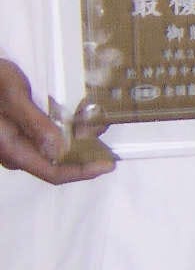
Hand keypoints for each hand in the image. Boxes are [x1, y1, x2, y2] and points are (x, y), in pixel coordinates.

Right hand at [0, 58, 114, 183]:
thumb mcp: (14, 97)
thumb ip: (36, 124)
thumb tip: (59, 150)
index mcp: (12, 149)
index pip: (52, 172)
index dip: (83, 171)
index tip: (107, 165)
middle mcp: (15, 150)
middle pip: (57, 160)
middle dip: (85, 149)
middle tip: (106, 131)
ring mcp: (16, 140)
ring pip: (54, 145)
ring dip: (78, 135)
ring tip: (97, 119)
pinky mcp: (19, 129)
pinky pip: (46, 133)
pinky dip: (65, 125)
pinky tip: (78, 113)